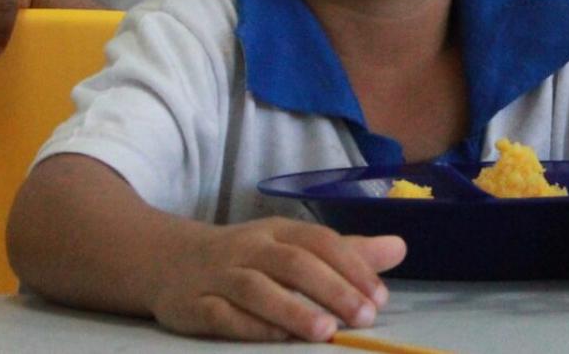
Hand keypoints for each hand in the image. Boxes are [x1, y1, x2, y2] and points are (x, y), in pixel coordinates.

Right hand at [150, 218, 405, 341]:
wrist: (167, 261)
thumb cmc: (249, 256)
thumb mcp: (296, 245)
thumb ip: (347, 251)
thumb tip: (400, 248)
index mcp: (280, 230)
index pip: (322, 241)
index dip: (353, 267)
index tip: (380, 298)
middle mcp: (250, 248)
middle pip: (294, 262)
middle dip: (332, 288)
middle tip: (363, 317)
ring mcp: (219, 275)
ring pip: (256, 288)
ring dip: (292, 308)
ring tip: (325, 331)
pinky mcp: (193, 305)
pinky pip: (222, 314)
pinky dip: (250, 326)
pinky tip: (277, 338)